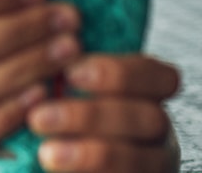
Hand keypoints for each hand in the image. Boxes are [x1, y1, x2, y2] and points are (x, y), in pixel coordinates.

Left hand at [30, 54, 181, 171]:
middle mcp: (157, 131)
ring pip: (139, 159)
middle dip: (93, 116)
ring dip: (91, 154)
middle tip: (40, 116)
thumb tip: (46, 41)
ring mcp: (153, 164)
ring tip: (46, 153)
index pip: (162, 77)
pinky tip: (54, 168)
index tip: (70, 72)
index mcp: (148, 97)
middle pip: (151, 118)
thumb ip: (66, 72)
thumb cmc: (59, 120)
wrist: (55, 162)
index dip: (121, 72)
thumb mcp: (67, 92)